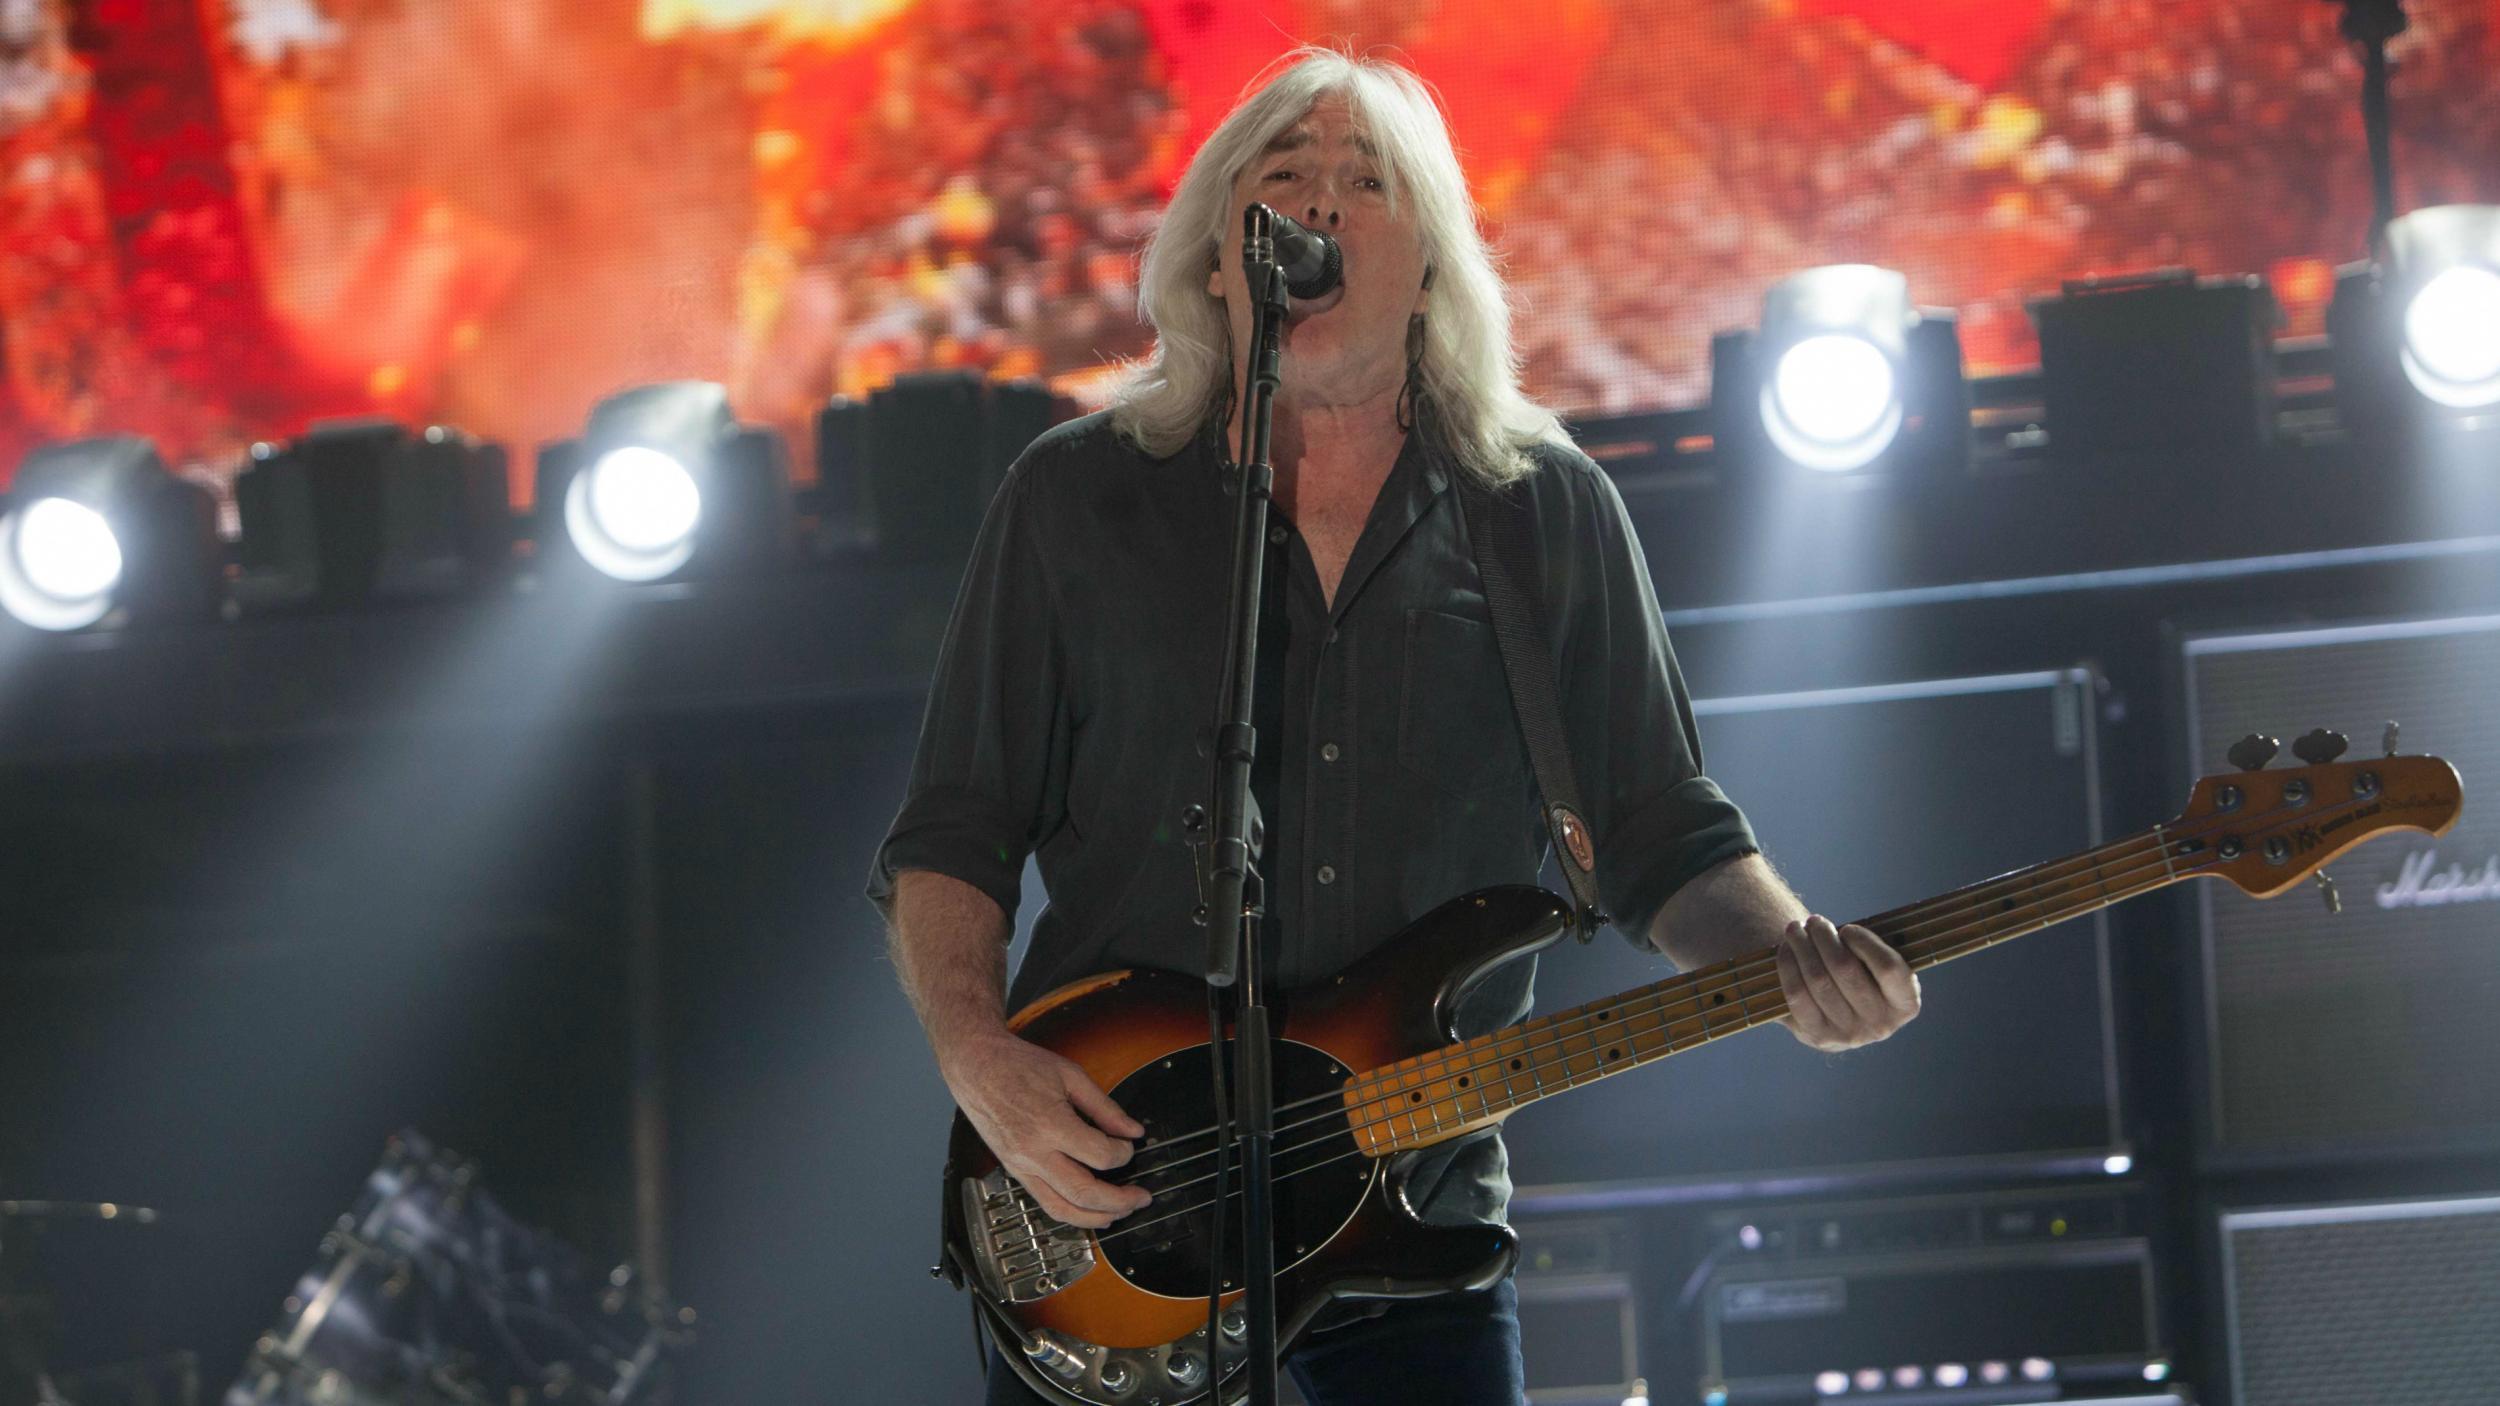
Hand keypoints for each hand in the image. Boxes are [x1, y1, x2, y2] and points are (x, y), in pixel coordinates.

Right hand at [940, 1030, 1153, 1229]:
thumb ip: (1105, 1108)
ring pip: (1063, 1209)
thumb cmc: (1019, 1065)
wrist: (976, 1066)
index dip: (1124, 1154)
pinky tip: (1090, 1210)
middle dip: (1120, 1201)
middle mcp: (1034, 1152)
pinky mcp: (1014, 1171)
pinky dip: (1071, 1213)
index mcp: (1051, 1124)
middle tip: (1141, 1198)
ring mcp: (1020, 1166)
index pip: (1100, 1155)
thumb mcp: (1070, 1076)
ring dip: (1097, 1217)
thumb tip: (1133, 1131)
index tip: (1130, 1146)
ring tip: (1121, 1213)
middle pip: (1084, 1193)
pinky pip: (1045, 1203)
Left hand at [1773, 915, 1919, 1051]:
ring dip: (1802, 946)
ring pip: (1818, 979)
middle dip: (1825, 937)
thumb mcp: (1878, 964)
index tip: (1848, 928)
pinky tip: (1786, 949)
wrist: (1840, 1012)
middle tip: (1814, 921)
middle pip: (1845, 969)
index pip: (1889, 967)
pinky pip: (1797, 995)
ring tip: (1795, 929)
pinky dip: (1788, 966)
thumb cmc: (1863, 975)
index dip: (1865, 942)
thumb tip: (1840, 932)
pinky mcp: (1818, 1036)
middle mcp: (1881, 1025)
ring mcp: (1849, 1035)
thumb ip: (1871, 948)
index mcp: (1906, 1005)